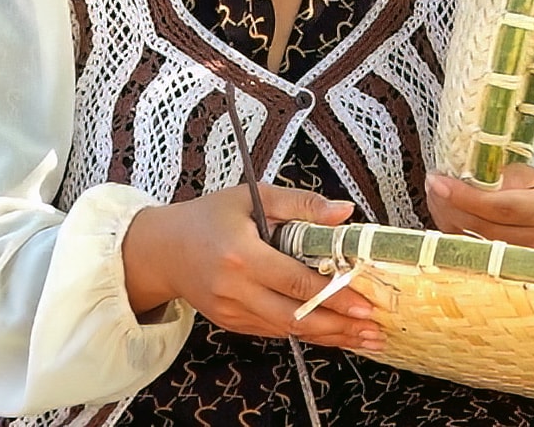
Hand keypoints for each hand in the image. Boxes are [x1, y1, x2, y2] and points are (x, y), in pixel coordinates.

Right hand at [121, 184, 380, 350]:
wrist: (160, 250)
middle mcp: (234, 289)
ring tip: (365, 338)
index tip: (365, 304)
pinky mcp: (231, 322)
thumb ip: (301, 204)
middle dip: (338, 326)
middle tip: (374, 330)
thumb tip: (345, 213)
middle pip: (293, 316)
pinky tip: (334, 333)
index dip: (332, 294)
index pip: (295, 280)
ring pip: (286, 330)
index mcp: (241, 255)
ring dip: (328, 336)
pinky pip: (273, 330)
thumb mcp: (253, 196)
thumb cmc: (210, 216)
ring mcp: (231, 311)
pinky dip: (305, 333)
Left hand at [426, 164, 533, 252]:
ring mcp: (520, 260)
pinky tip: (444, 213)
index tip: (440, 181)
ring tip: (435, 195)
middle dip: (450, 205)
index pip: (500, 207)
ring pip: (471, 242)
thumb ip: (501, 176)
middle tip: (433, 184)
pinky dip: (451, 231)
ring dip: (446, 217)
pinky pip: (469, 251)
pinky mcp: (505, 271)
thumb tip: (462, 174)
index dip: (466, 196)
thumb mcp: (532, 177)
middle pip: (482, 227)